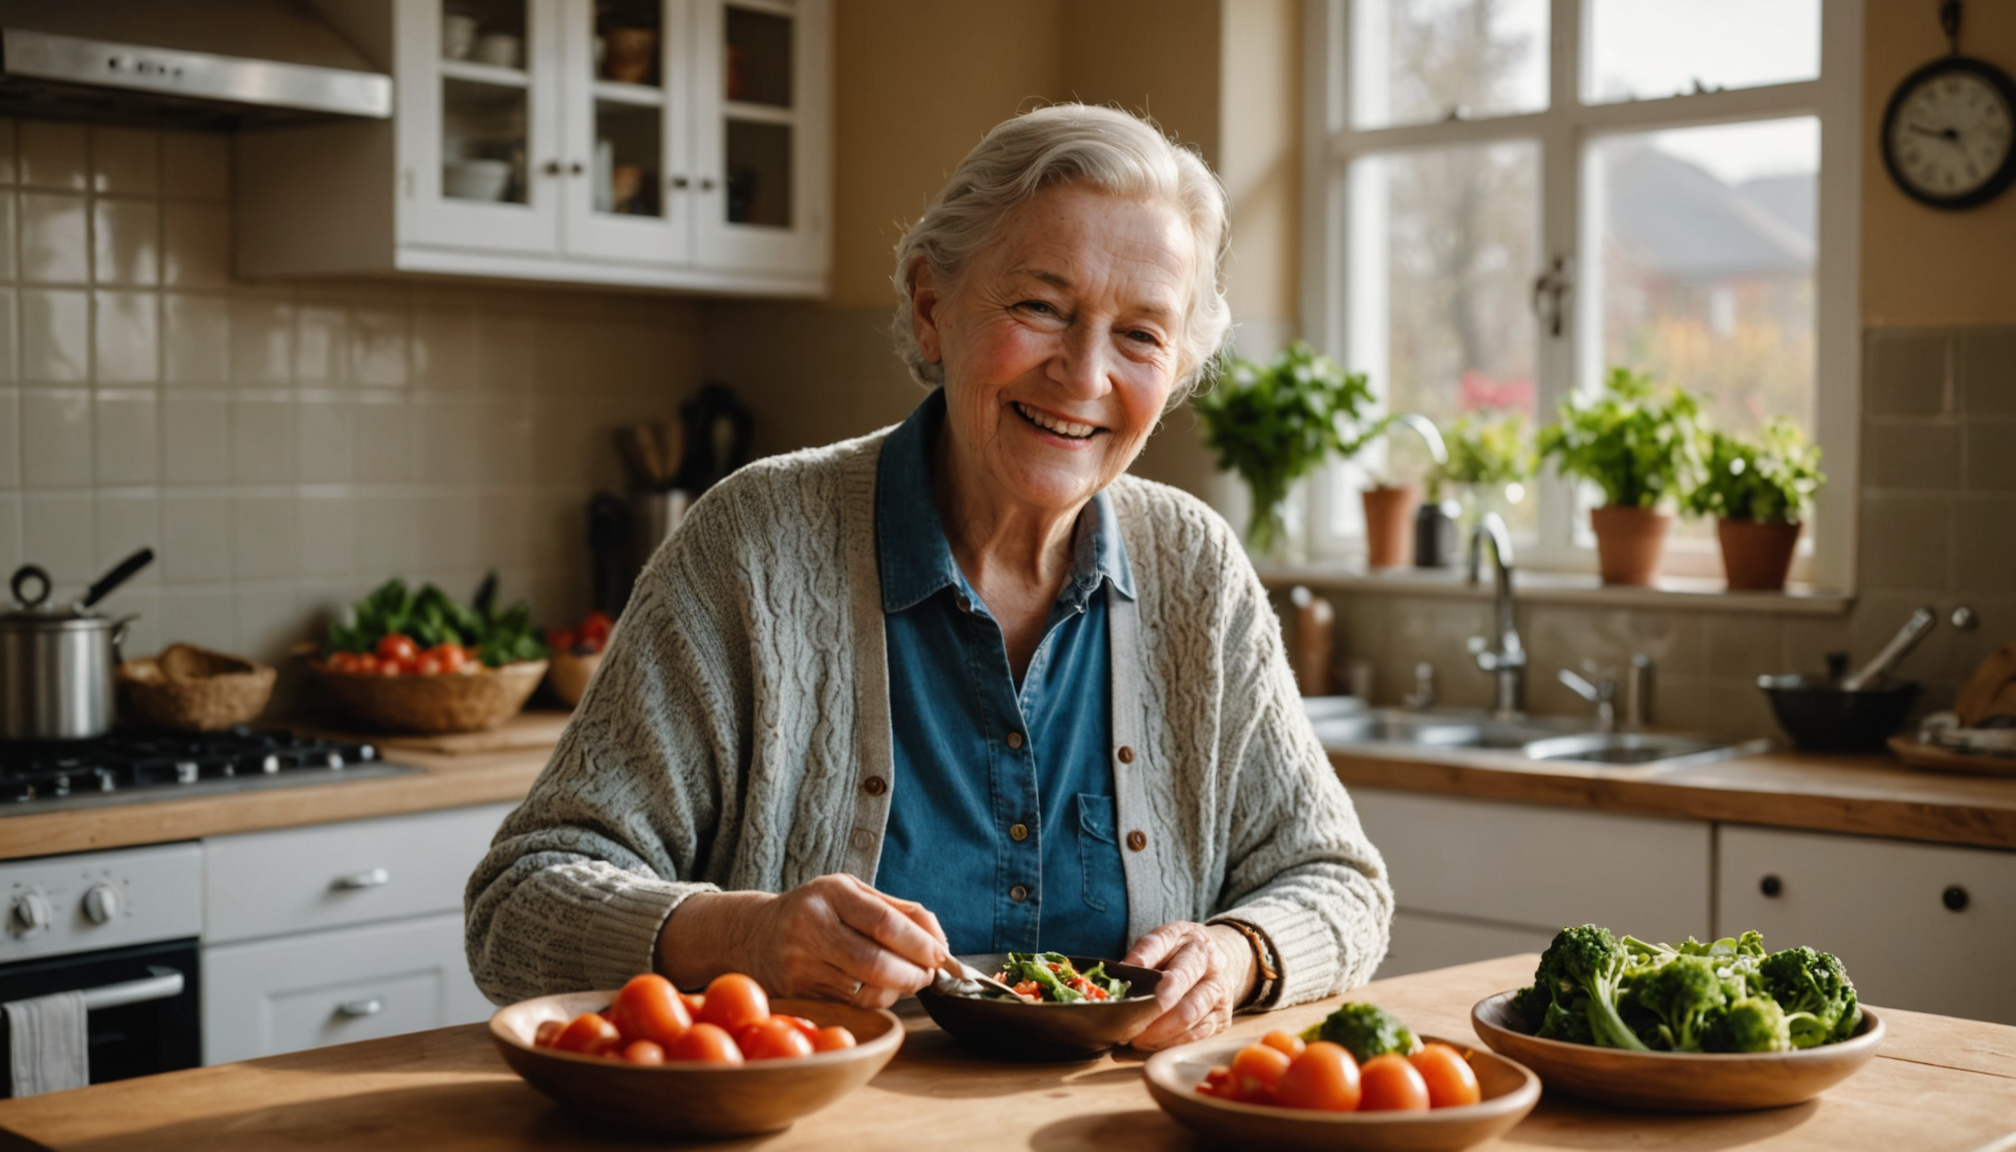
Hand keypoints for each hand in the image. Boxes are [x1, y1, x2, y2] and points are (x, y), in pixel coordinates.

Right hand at [662, 875, 948, 1009]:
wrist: (752, 934)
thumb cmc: (816, 910)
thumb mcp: (851, 894)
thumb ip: (897, 910)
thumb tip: (939, 939)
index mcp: (830, 894)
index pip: (883, 922)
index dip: (919, 943)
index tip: (941, 954)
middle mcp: (810, 926)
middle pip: (874, 963)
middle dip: (913, 974)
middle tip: (930, 974)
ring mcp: (800, 963)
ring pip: (864, 990)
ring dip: (899, 990)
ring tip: (910, 979)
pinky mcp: (796, 992)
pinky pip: (850, 1003)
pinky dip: (877, 999)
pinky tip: (884, 987)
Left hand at [1119, 921, 1255, 1050]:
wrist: (1223, 961)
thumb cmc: (1181, 955)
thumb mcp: (1162, 944)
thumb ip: (1141, 958)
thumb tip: (1117, 982)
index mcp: (1186, 937)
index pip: (1158, 944)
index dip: (1139, 962)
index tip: (1122, 977)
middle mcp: (1208, 962)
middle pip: (1178, 983)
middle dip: (1149, 1006)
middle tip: (1125, 1024)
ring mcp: (1219, 991)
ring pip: (1188, 1015)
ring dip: (1157, 1032)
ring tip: (1133, 1040)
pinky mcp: (1223, 1018)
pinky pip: (1196, 1035)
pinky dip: (1170, 1044)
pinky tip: (1150, 1048)